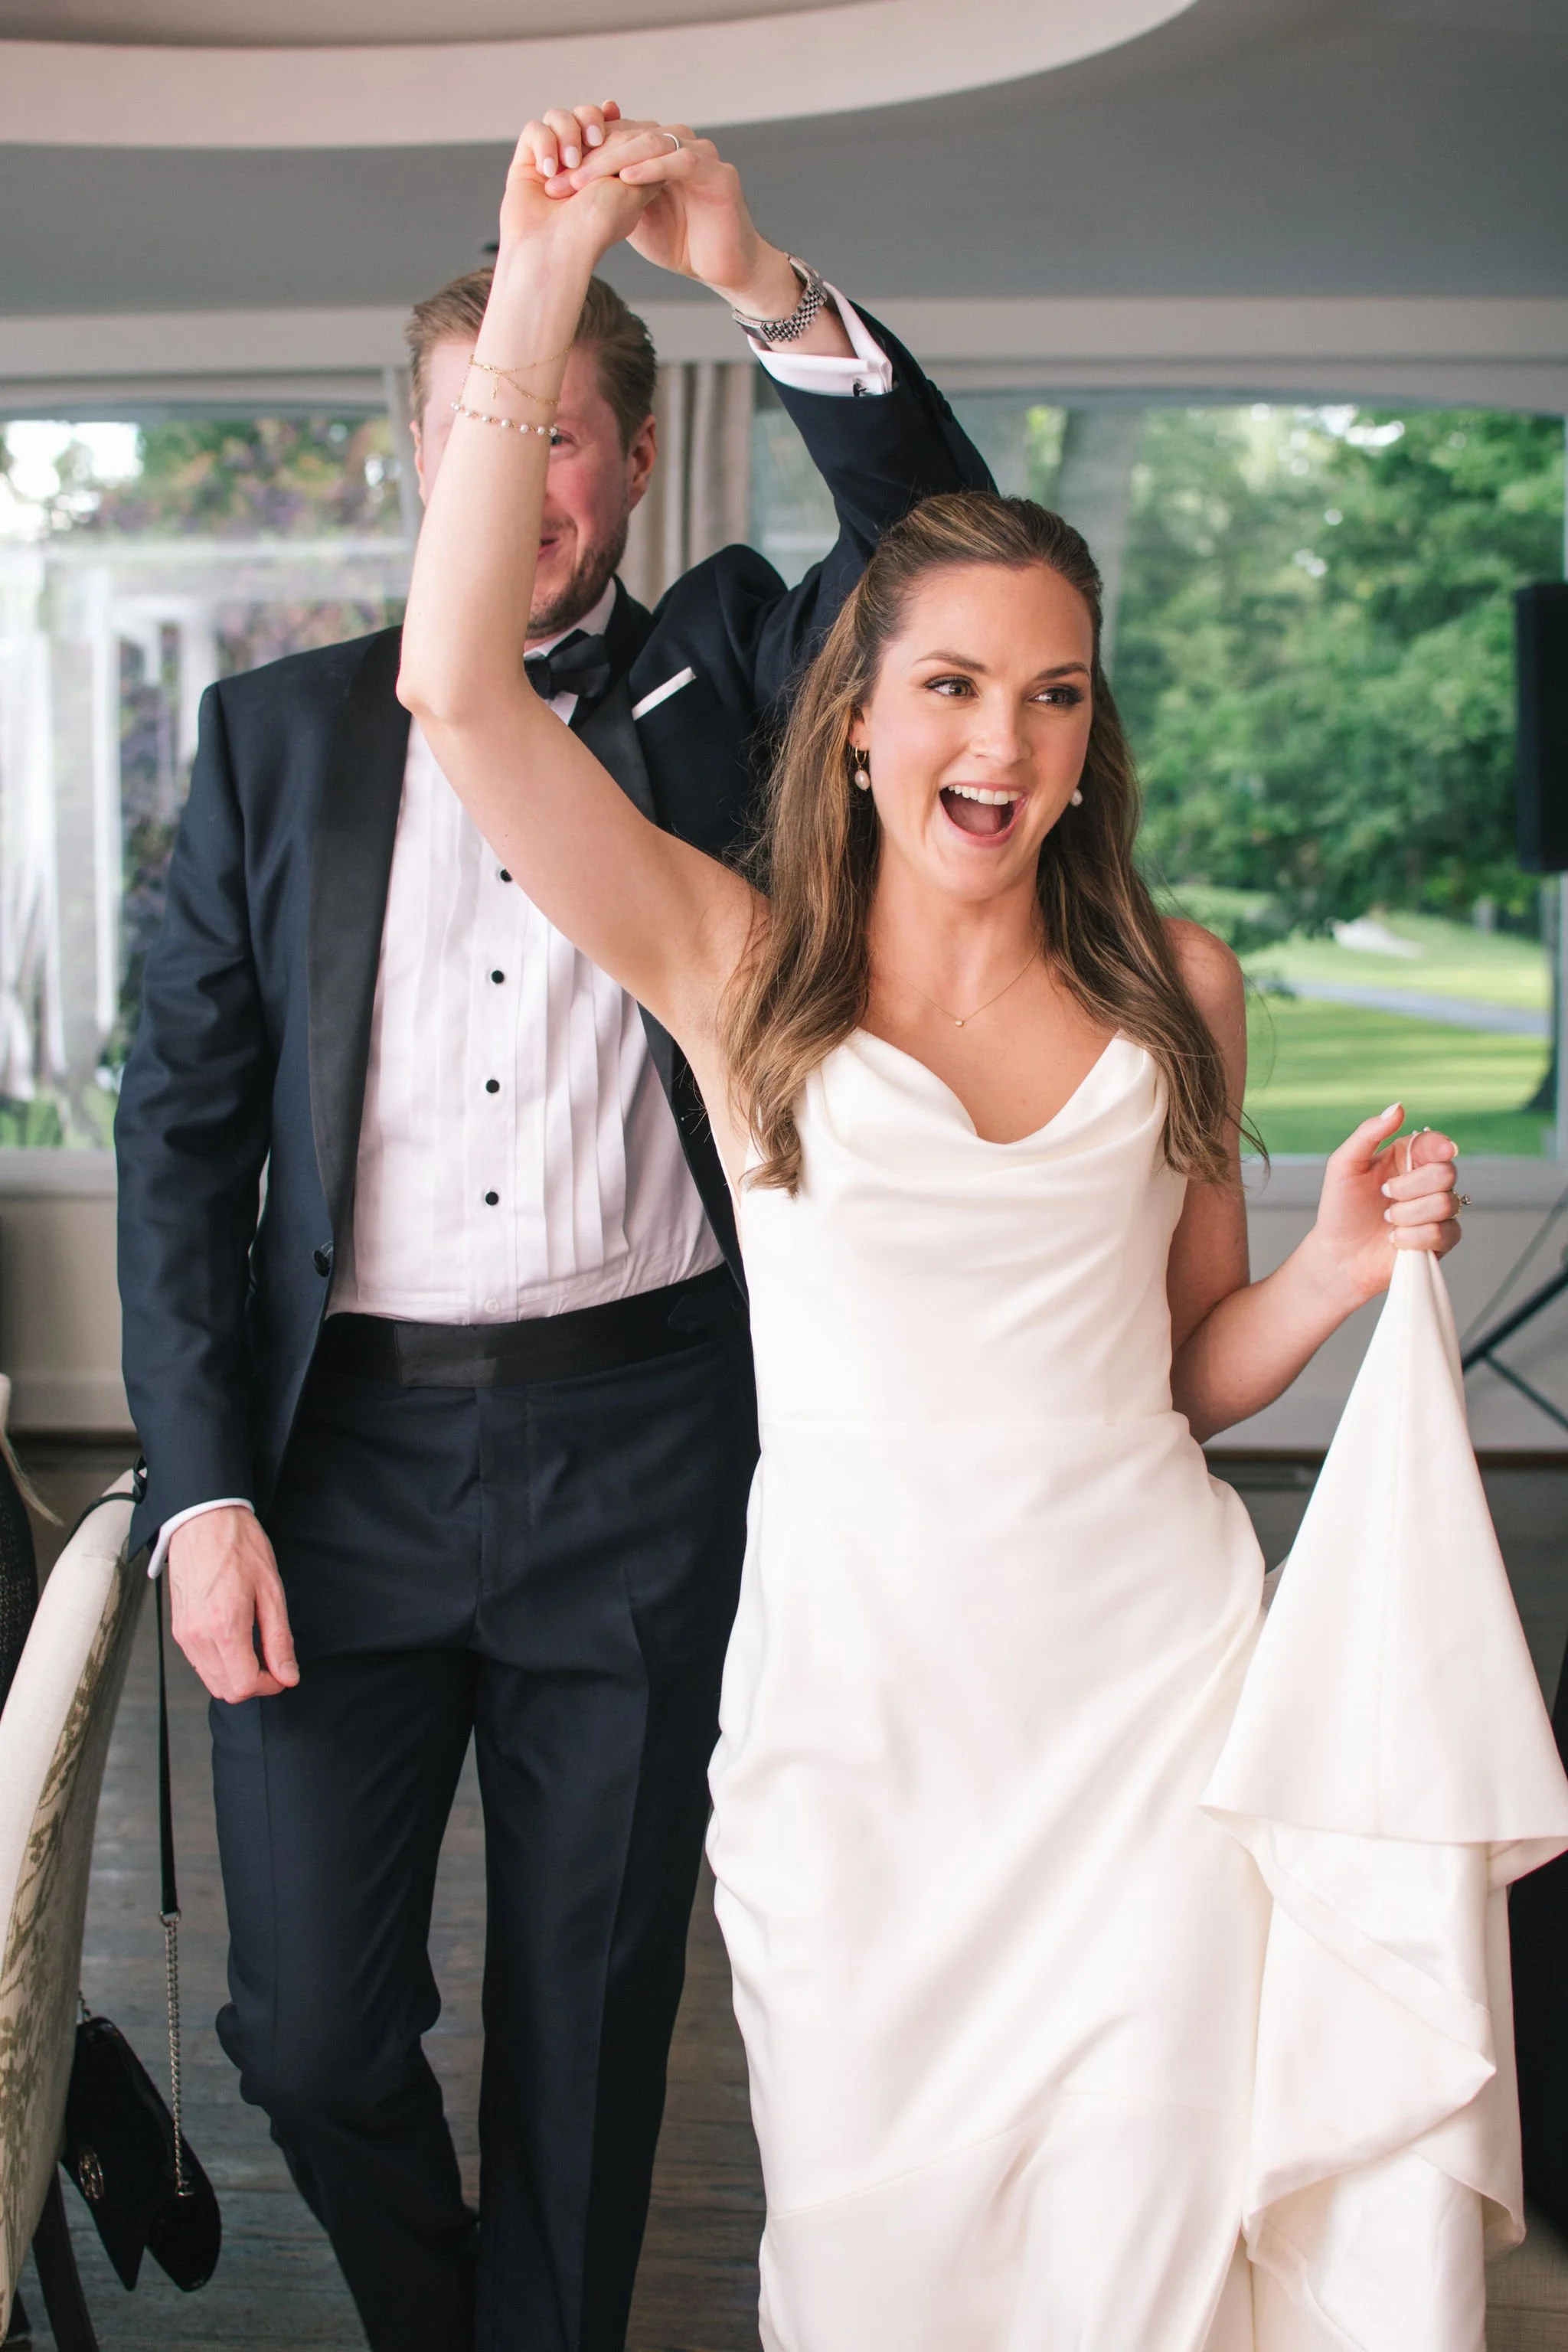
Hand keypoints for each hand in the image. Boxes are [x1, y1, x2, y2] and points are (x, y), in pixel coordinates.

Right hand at [168, 1505, 298, 1703]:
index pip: (244, 1686)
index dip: (269, 1685)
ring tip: (256, 1647)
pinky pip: (199, 1663)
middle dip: (254, 1683)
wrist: (203, 1520)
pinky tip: (236, 1640)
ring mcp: (184, 1634)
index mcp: (224, 1626)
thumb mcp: (271, 1590)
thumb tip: (288, 1676)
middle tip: (272, 1660)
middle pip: (226, 1690)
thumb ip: (279, 1639)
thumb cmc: (238, 1546)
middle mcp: (198, 1636)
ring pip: (211, 1680)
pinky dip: (220, 1663)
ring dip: (236, 1675)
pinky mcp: (178, 1629)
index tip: (282, 1672)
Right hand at [499, 107, 650, 270]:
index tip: (618, 123)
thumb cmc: (596, 226)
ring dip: (568, 133)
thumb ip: (646, 163)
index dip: (614, 122)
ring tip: (571, 164)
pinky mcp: (527, 162)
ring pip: (558, 116)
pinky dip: (544, 144)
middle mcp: (578, 164)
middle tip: (596, 139)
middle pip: (584, 115)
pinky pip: (534, 130)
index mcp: (605, 171)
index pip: (610, 126)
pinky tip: (549, 170)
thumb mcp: (634, 190)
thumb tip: (659, 145)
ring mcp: (552, 161)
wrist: (557, 248)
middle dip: (591, 122)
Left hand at [540, 100, 797, 313]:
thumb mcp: (634, 216)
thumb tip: (572, 183)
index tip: (551, 176)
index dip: (582, 154)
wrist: (723, 269)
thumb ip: (612, 193)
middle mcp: (678, 145)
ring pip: (652, 142)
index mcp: (657, 152)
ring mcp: (701, 155)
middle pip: (629, 136)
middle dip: (590, 158)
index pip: (615, 138)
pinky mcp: (719, 174)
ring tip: (584, 181)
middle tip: (561, 179)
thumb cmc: (681, 243)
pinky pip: (682, 161)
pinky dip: (653, 166)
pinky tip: (626, 177)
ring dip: (615, 159)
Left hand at [1305, 1103, 1461, 1309]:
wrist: (1339, 1254)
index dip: (1440, 1147)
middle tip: (1385, 1195)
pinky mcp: (1441, 1240)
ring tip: (1387, 1220)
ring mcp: (1437, 1211)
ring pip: (1446, 1203)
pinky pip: (1444, 1233)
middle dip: (1410, 1187)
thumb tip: (1398, 1107)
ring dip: (1408, 1214)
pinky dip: (1414, 1237)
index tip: (1433, 1153)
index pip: (1438, 1144)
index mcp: (1408, 1158)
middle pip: (1447, 1172)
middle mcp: (1427, 1182)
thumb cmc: (1340, 1208)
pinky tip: (1395, 1239)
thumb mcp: (1344, 1165)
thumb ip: (1369, 1133)